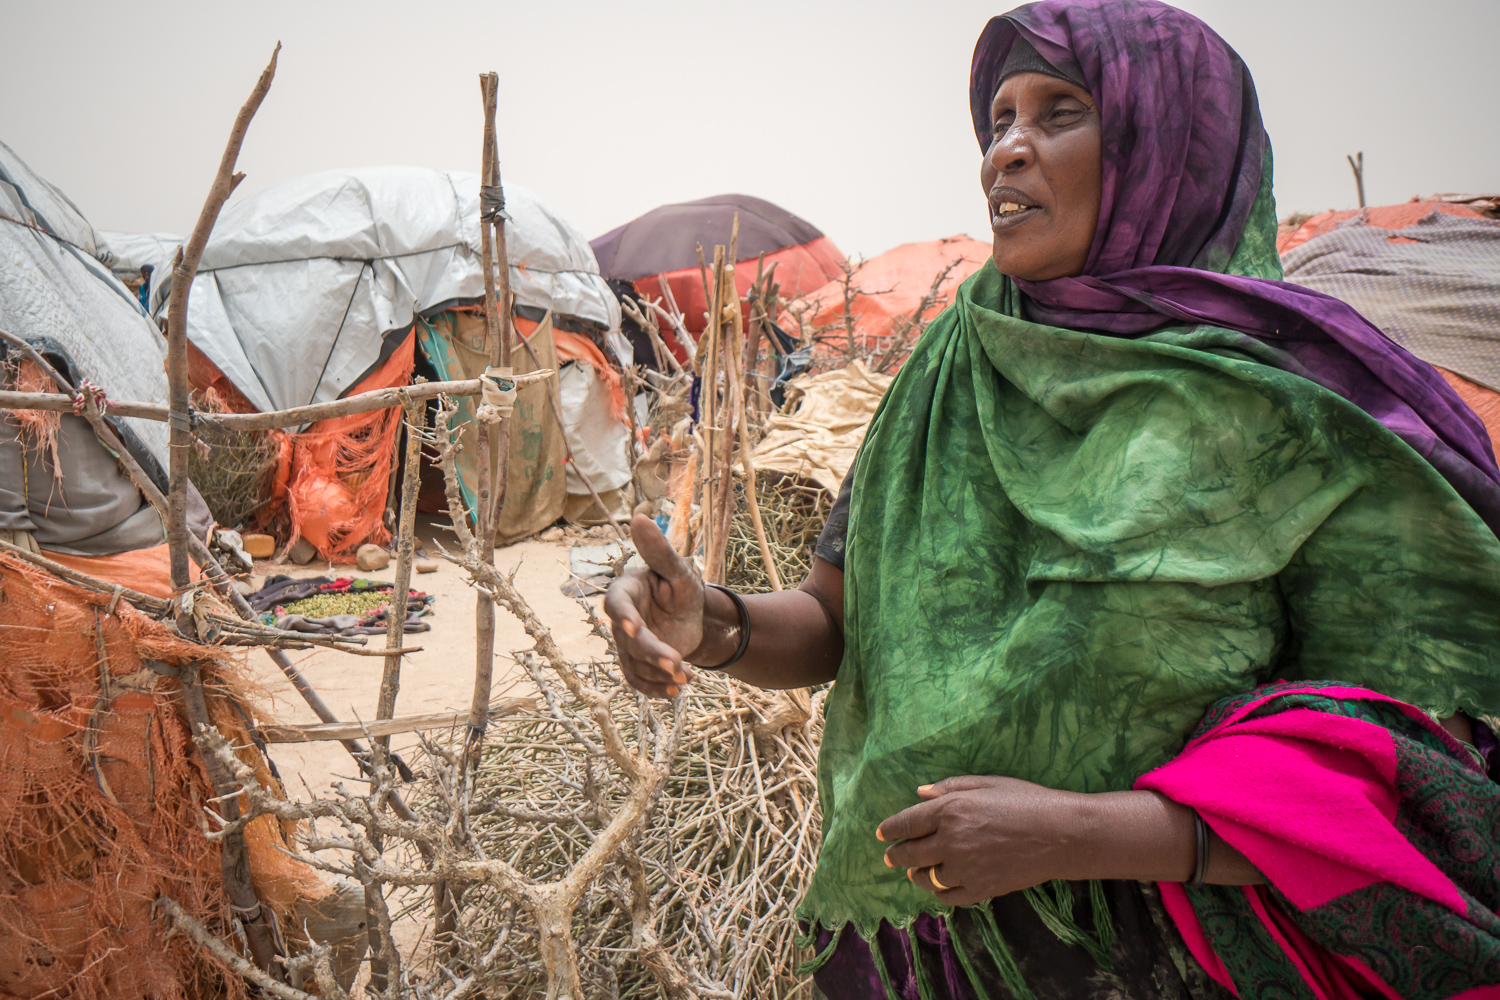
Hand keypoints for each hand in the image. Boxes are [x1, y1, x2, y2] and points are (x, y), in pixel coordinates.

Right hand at [603, 514, 706, 697]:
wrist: (695, 617)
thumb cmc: (682, 587)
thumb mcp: (677, 569)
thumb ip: (658, 550)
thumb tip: (639, 517)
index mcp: (626, 591)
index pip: (615, 604)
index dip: (622, 616)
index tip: (634, 627)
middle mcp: (622, 619)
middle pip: (627, 640)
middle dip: (651, 653)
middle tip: (676, 663)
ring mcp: (627, 644)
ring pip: (633, 663)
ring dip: (658, 674)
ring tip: (687, 677)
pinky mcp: (636, 663)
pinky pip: (638, 680)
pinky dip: (655, 688)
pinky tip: (677, 690)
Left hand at [876, 775, 1091, 905]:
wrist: (1059, 834)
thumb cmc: (1025, 800)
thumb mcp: (986, 783)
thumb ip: (950, 787)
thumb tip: (920, 793)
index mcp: (949, 810)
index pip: (906, 823)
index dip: (889, 830)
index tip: (881, 834)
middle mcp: (951, 841)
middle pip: (910, 853)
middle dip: (896, 855)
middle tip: (891, 856)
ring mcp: (965, 868)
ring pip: (926, 877)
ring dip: (916, 873)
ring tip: (915, 871)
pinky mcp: (981, 889)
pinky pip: (948, 897)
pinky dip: (938, 892)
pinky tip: (939, 886)